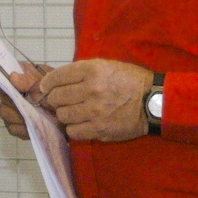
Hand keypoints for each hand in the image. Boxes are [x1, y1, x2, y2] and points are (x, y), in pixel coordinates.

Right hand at [0, 64, 54, 140]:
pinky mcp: (15, 125)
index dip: (2, 81)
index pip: (2, 75)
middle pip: (3, 96)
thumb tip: (12, 77)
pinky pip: (12, 127)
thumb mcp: (50, 84)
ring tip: (36, 116)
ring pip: (5, 112)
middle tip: (32, 105)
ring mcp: (12, 108)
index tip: (13, 87)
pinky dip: (22, 128)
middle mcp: (13, 91)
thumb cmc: (61, 94)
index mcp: (21, 75)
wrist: (71, 112)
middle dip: (16, 102)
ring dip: (19, 116)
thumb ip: (31, 81)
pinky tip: (34, 126)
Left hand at [32, 59, 151, 142]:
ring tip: (73, 112)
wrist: (152, 102)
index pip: (58, 76)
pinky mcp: (99, 129)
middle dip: (55, 99)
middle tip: (60, 101)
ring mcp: (94, 111)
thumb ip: (83, 71)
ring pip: (62, 115)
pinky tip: (81, 123)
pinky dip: (74, 128)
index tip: (45, 87)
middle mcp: (91, 89)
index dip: (47, 83)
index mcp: (93, 70)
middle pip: (56, 97)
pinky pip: (73, 131)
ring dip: (65, 114)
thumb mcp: (108, 66)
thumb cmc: (130, 81)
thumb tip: (58, 80)